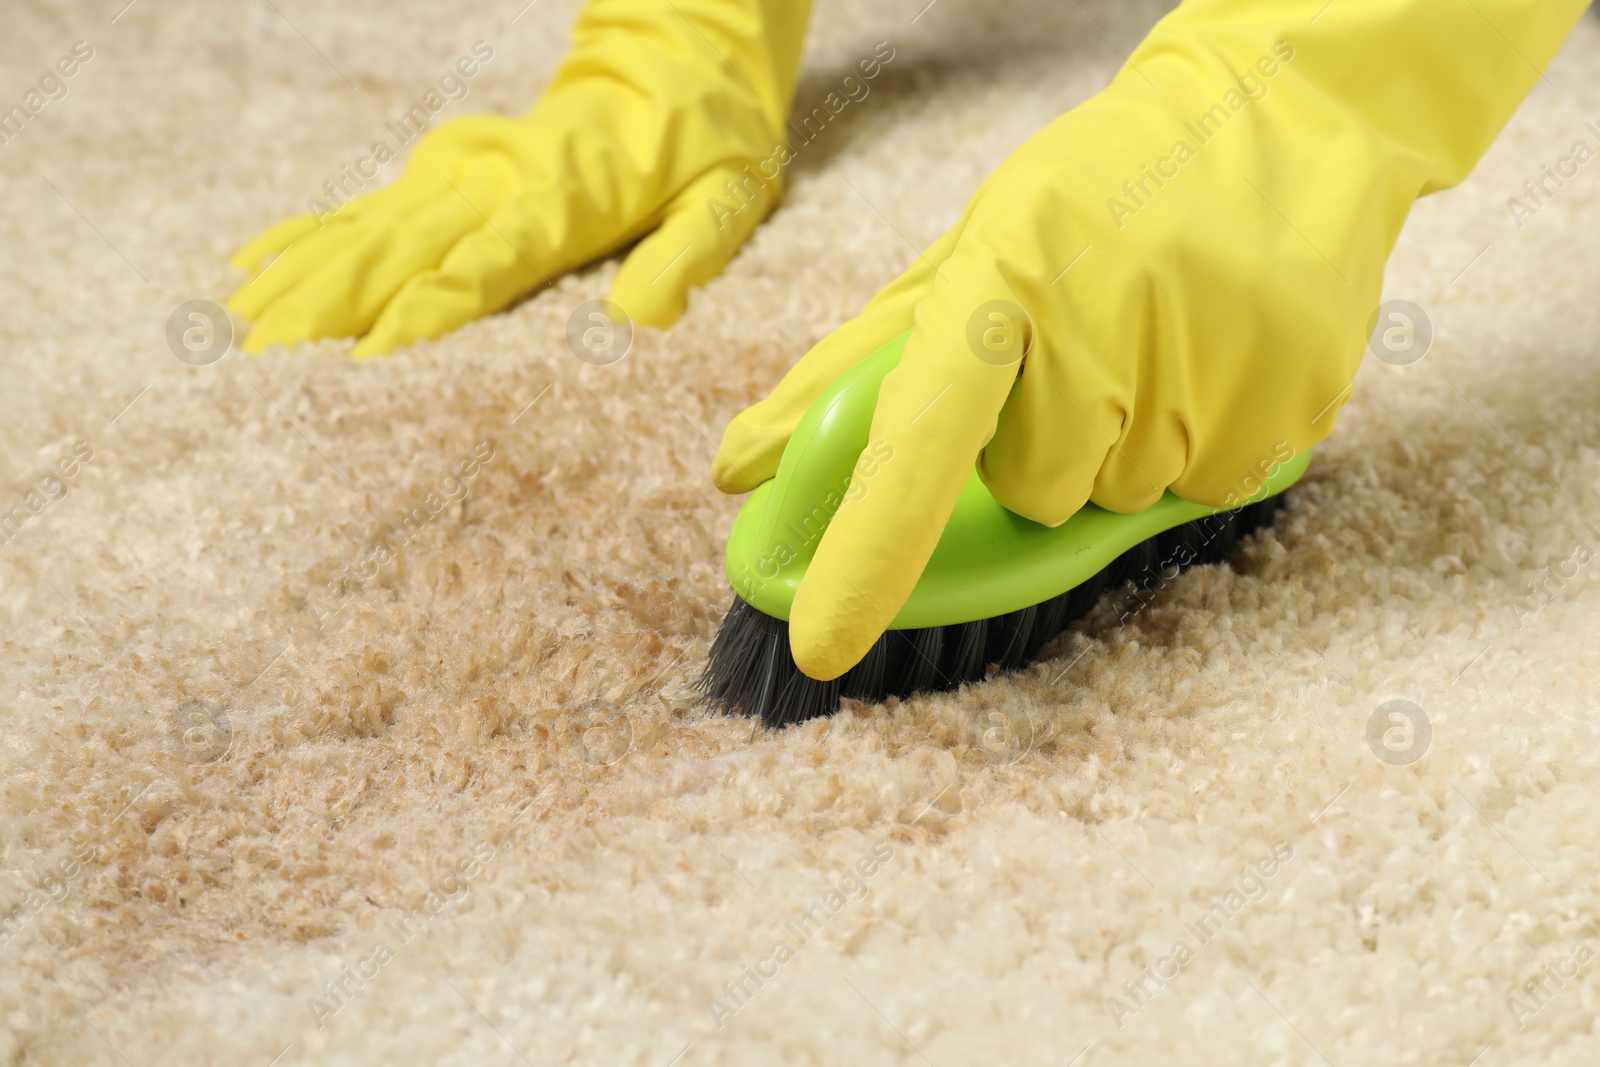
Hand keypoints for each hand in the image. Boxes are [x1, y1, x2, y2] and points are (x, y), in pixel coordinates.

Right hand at [228, 0, 809, 355]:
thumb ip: (684, 260)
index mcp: (564, 202)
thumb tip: (639, 321)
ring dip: (304, 276)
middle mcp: (499, 183)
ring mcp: (464, 169)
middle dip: (333, 304)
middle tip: (266, 359)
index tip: (366, 358)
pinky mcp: (446, 165)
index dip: (426, 312)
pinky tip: (253, 260)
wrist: (679, 57)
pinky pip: (366, 202)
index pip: (486, 266)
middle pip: (403, 248)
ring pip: (369, 227)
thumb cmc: (708, 142)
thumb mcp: (726, 202)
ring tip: (238, 325)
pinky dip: (307, 232)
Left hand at [714, 0, 1584, 679]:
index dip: (868, 549)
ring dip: (1124, 448)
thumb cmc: (1091, 198)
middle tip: (1083, 353)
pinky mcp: (1294, 394)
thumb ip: (850, 372)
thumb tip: (738, 471)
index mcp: (1002, 280)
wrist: (1279, 120)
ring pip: (1122, 499)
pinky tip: (1215, 356)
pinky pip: (1211, 489)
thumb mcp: (968, 255)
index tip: (820, 645)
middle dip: (1042, 449)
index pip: (921, 440)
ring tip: (1156, 339)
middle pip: (1037, 494)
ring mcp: (1211, 362)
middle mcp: (1103, 325)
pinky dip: (1203, 446)